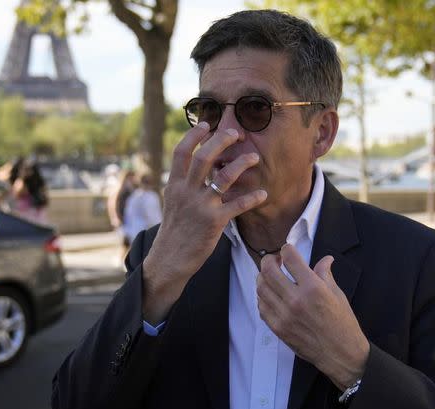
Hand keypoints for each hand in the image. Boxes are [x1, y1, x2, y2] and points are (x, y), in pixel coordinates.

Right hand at [142, 122, 266, 323]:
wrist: (170, 258)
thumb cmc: (175, 229)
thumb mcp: (172, 202)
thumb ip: (183, 183)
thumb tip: (194, 163)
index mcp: (174, 185)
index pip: (181, 152)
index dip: (193, 136)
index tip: (207, 124)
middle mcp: (186, 192)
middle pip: (202, 158)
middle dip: (220, 141)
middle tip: (236, 133)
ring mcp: (200, 207)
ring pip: (223, 178)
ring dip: (241, 165)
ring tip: (255, 158)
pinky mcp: (214, 222)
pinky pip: (237, 205)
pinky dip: (252, 198)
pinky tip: (263, 193)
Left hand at [257, 245, 369, 389]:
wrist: (341, 354)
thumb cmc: (343, 324)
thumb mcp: (337, 294)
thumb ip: (325, 274)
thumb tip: (325, 259)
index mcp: (313, 288)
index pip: (290, 258)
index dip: (286, 249)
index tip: (287, 250)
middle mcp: (295, 300)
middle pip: (268, 270)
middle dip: (269, 260)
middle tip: (275, 260)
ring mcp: (284, 315)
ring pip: (260, 287)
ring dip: (263, 277)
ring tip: (271, 276)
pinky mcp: (277, 327)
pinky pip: (261, 306)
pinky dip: (263, 296)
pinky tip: (271, 294)